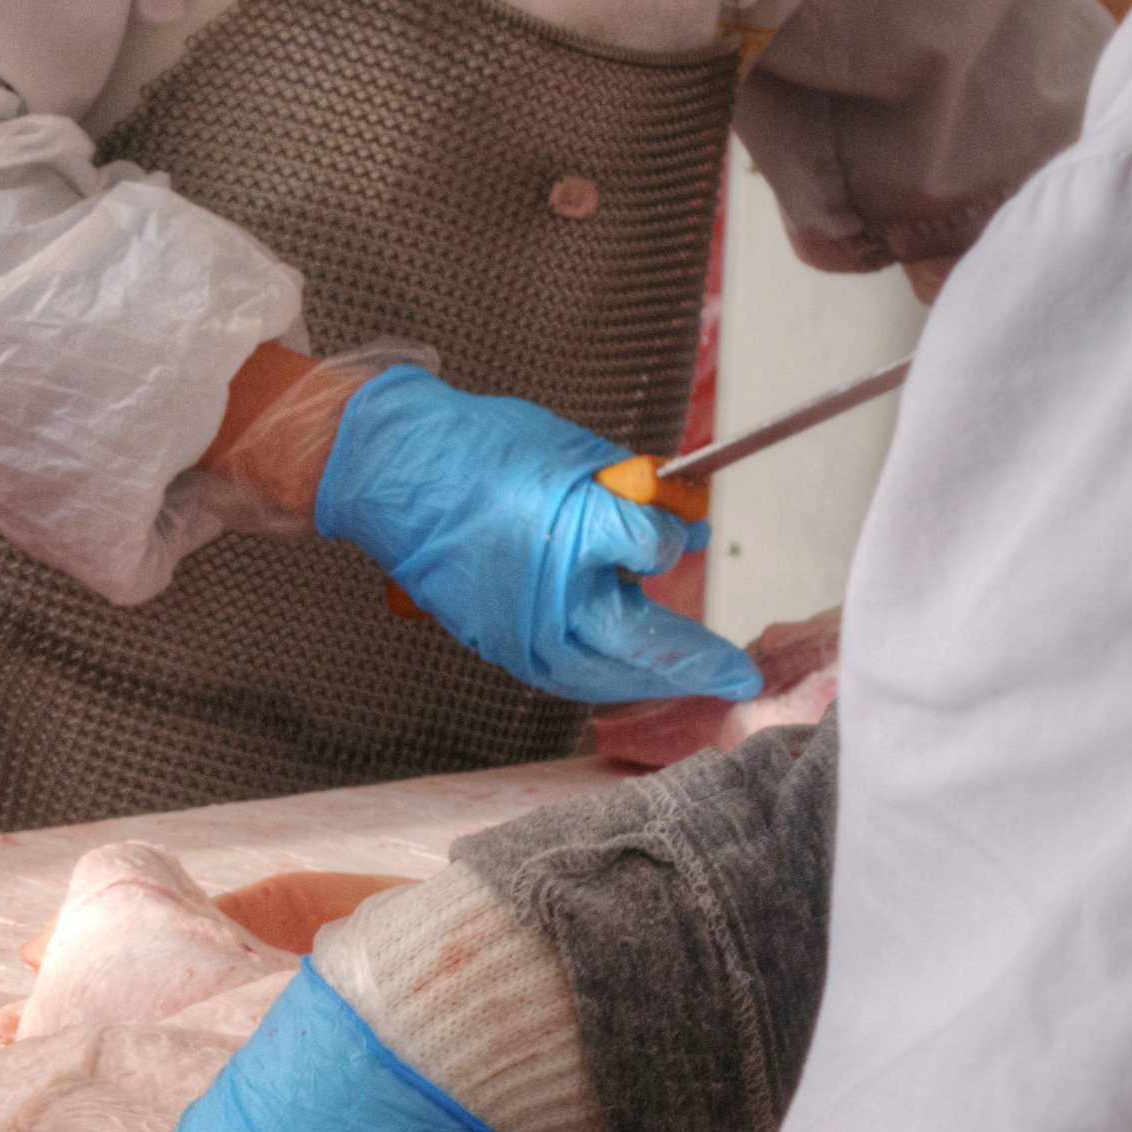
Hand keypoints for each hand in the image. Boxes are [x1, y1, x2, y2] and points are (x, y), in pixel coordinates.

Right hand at [313, 366, 761, 705]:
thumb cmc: (477, 452)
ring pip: (604, 675)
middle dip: (698, 663)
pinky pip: (564, 675)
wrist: (393, 475)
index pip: (655, 549)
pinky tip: (620, 668)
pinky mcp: (498, 646)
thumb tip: (681, 518)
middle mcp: (555, 596)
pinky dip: (600, 675)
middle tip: (738, 675)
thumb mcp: (572, 453)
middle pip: (645, 643)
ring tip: (688, 679)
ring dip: (650, 678)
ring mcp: (522, 631)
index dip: (672, 532)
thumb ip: (632, 491)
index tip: (681, 523)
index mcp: (579, 533)